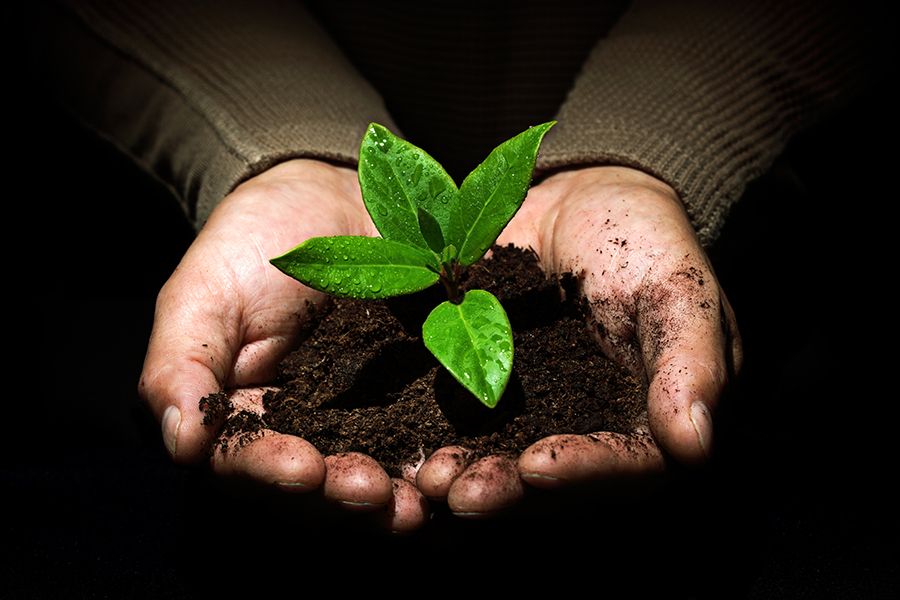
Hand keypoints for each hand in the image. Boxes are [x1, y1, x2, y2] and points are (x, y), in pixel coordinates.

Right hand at [138, 159, 427, 531]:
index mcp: (248, 421)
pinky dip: (449, 452)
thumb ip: (182, 365)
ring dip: (403, 493)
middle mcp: (311, 434)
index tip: (304, 469)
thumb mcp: (203, 293)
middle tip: (377, 493)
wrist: (331, 198)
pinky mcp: (423, 396)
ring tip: (425, 495)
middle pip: (323, 488)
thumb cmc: (251, 243)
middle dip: (348, 496)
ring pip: (383, 473)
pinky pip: (436, 433)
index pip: (251, 465)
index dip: (274, 474)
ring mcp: (372, 418)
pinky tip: (467, 462)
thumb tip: (181, 441)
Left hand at [415, 166, 741, 514]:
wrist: (579, 200)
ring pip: (500, 466)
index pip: (626, 467)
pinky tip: (399, 447)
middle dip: (507, 492)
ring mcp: (532, 419)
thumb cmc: (645, 238)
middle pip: (554, 487)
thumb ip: (692, 360)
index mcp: (649, 422)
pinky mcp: (481, 394)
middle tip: (459, 492)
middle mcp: (589, 435)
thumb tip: (695, 446)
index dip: (583, 473)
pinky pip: (459, 426)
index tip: (536, 468)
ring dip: (463, 477)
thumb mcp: (679, 286)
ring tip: (425, 477)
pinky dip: (431, 439)